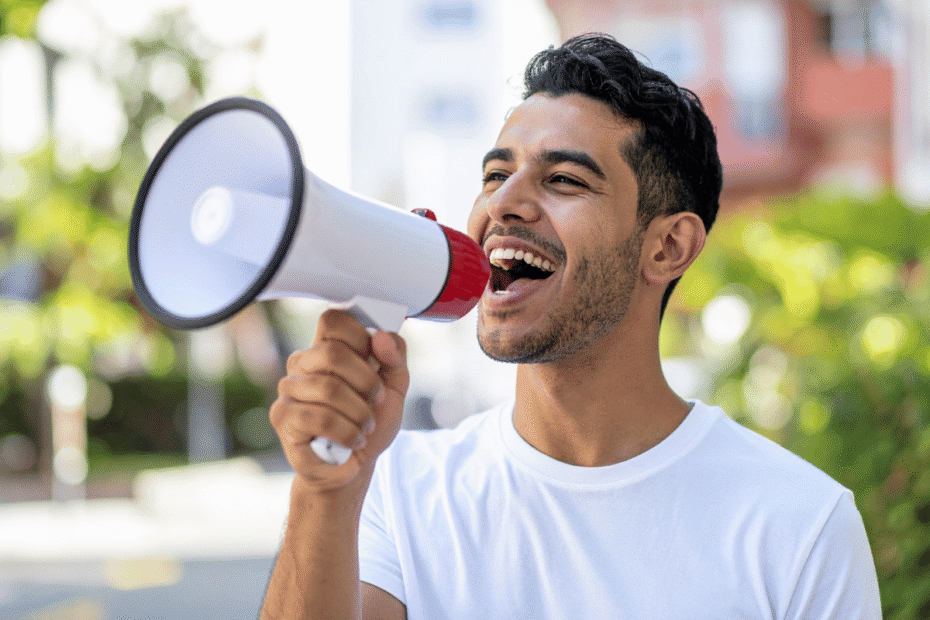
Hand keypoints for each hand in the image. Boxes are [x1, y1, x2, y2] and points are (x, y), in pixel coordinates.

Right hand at [269, 309, 408, 490]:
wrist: (354, 467)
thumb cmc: (369, 423)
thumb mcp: (394, 388)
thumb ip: (395, 357)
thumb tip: (381, 336)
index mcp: (326, 348)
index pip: (333, 319)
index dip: (359, 335)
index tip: (376, 360)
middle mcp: (302, 363)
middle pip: (333, 352)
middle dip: (367, 381)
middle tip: (376, 401)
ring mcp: (288, 389)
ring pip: (329, 389)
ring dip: (360, 413)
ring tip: (365, 427)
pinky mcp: (283, 417)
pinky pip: (320, 418)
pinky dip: (347, 432)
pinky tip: (352, 440)